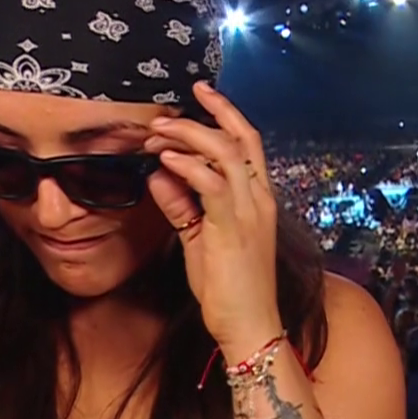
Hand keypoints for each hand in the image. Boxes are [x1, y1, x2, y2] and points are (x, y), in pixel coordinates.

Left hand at [144, 82, 282, 352]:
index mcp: (259, 199)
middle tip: (166, 111)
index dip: (225, 114)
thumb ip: (181, 203)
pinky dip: (186, 165)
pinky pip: (210, 182)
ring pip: (224, 151)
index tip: (200, 95)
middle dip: (208, 112)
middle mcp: (260, 199)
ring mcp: (249, 211)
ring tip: (158, 132)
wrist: (249, 324)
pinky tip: (164, 159)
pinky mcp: (232, 227)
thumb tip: (159, 173)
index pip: (247, 143)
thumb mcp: (199, 238)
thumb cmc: (229, 287)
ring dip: (187, 135)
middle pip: (242, 136)